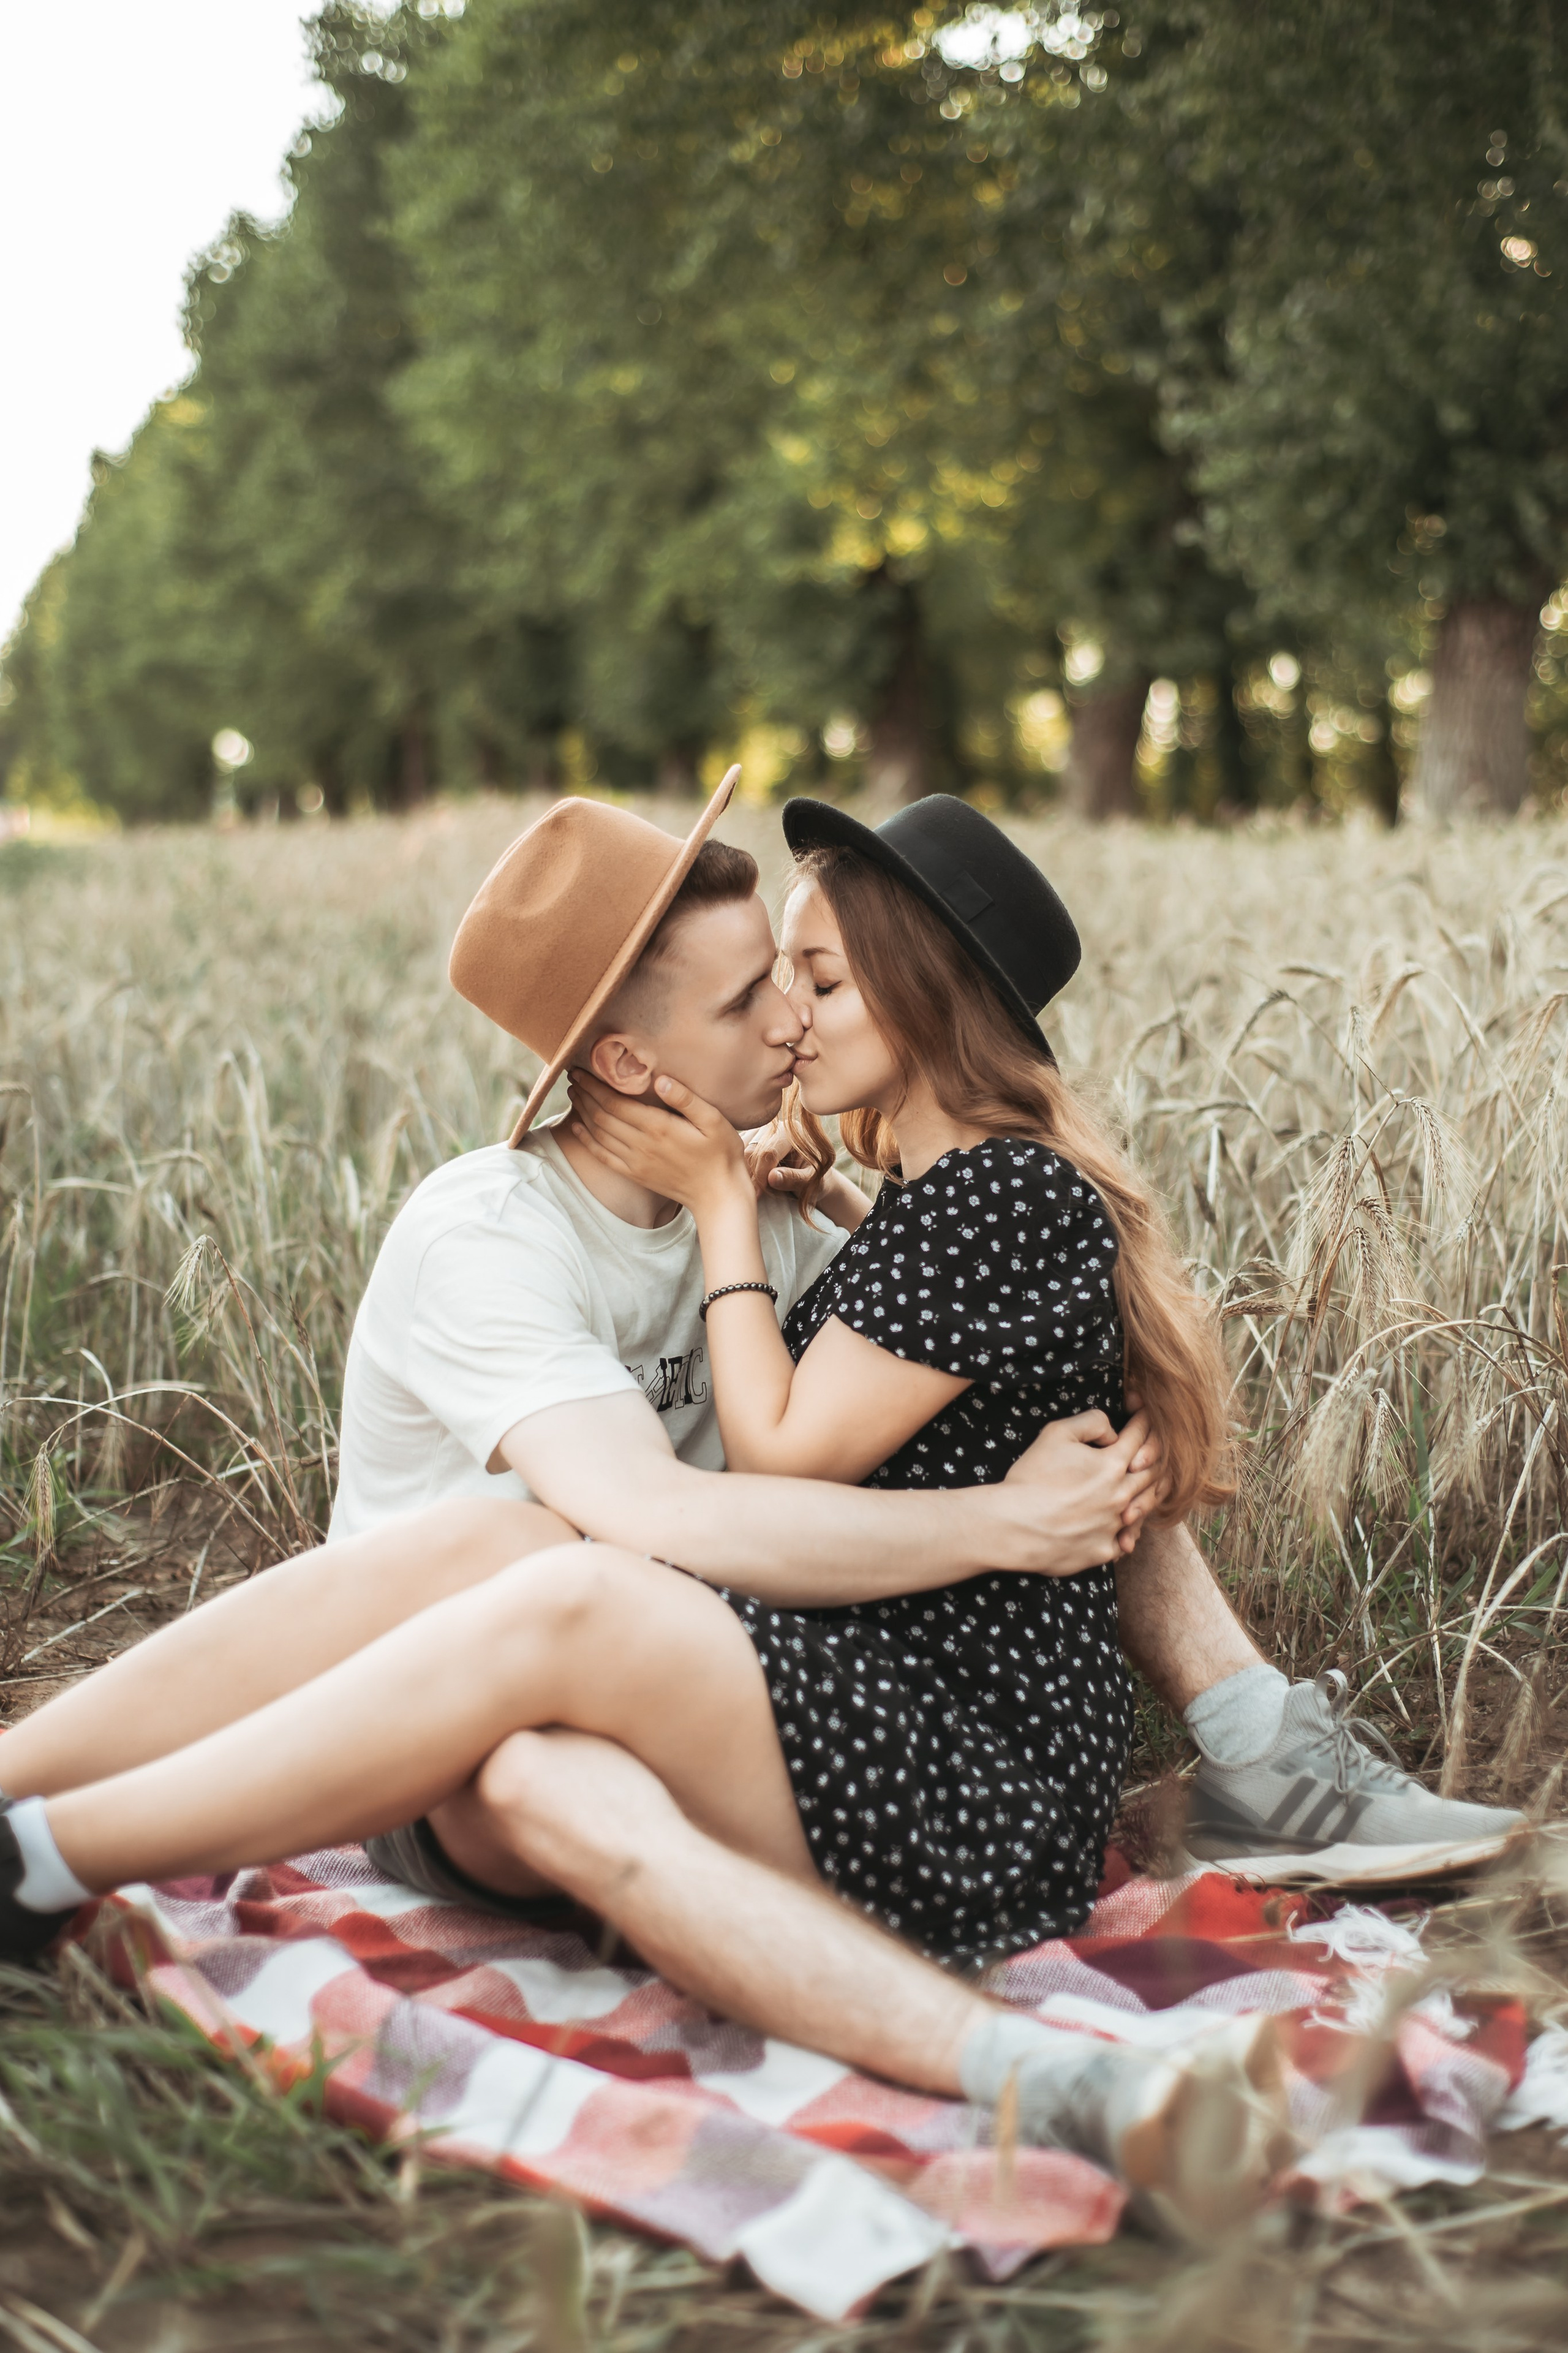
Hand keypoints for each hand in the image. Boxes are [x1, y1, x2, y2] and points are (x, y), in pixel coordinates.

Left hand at [567, 1068, 748, 1215]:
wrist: (718, 1195)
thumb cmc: (721, 1154)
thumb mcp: (713, 1120)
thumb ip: (685, 1098)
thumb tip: (659, 1079)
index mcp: (658, 1127)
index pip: (615, 1103)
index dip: (594, 1086)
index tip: (580, 1071)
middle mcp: (641, 1145)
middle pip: (601, 1116)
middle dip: (584, 1095)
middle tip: (572, 1077)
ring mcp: (635, 1162)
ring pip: (598, 1134)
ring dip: (582, 1113)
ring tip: (573, 1095)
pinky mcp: (635, 1175)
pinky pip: (602, 1156)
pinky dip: (587, 1140)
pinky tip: (578, 1128)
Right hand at [742, 1116, 810, 1201]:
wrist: (809, 1180)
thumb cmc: (814, 1181)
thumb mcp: (811, 1183)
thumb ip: (794, 1179)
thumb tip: (772, 1178)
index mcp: (793, 1132)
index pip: (769, 1152)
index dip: (762, 1175)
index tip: (758, 1194)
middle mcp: (775, 1126)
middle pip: (753, 1150)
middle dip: (751, 1175)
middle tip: (753, 1195)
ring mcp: (760, 1131)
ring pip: (741, 1151)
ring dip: (742, 1172)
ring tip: (750, 1189)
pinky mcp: (749, 1139)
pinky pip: (736, 1153)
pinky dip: (737, 1168)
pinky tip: (743, 1181)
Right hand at [994, 1409, 1163, 1573]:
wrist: (1012, 1526)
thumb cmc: (1031, 1478)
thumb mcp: (1056, 1434)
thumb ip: (1092, 1422)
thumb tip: (1112, 1434)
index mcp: (1112, 1464)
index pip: (1140, 1435)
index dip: (1144, 1418)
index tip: (1142, 1409)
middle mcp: (1121, 1495)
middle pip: (1152, 1472)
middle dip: (1154, 1454)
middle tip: (1149, 1446)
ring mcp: (1114, 1526)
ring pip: (1145, 1507)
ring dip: (1145, 1491)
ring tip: (1139, 1484)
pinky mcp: (1103, 1551)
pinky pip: (1126, 1539)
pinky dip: (1127, 1529)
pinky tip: (1121, 1523)